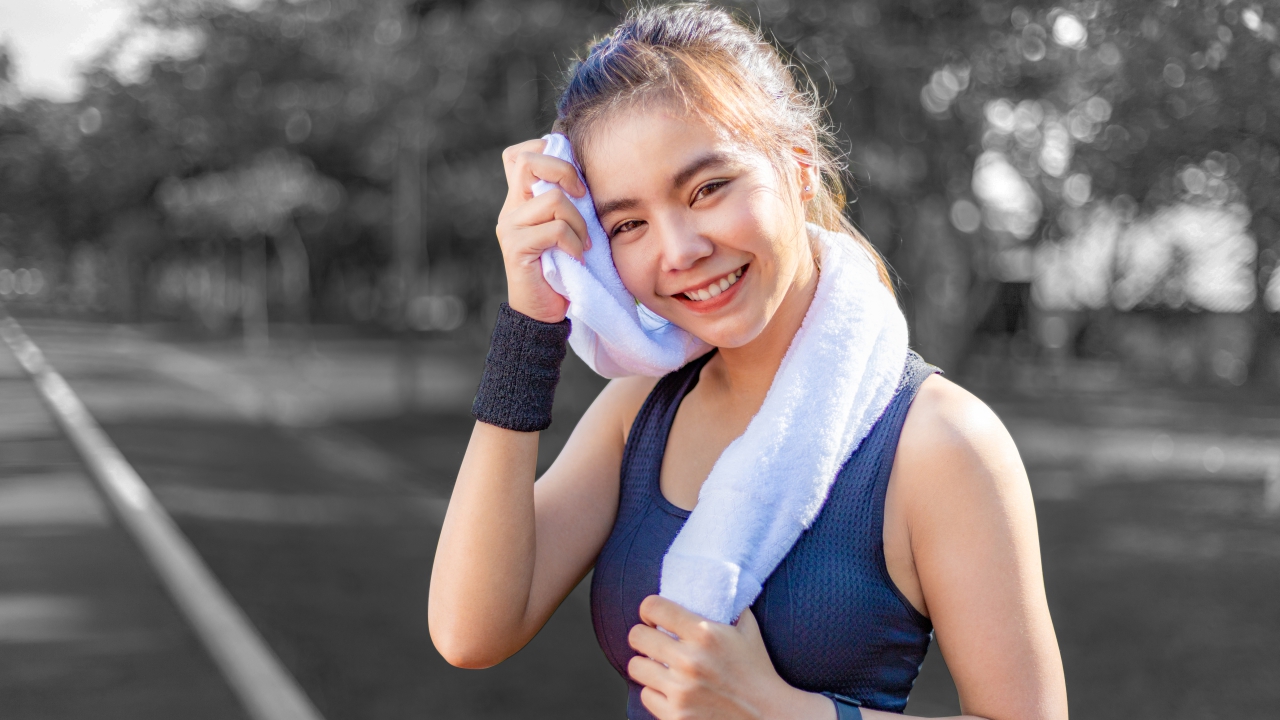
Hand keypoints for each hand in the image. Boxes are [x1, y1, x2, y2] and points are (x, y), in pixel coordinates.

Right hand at [495, 138, 591, 323]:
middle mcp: (510, 209)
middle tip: (582, 196)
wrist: (541, 314)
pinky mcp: (516, 248)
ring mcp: (510, 227)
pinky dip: (574, 243)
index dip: (546, 152)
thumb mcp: (564, 229)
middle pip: (529, 161)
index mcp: (520, 200)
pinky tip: (576, 257)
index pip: (519, 155)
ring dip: (579, 222)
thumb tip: (589, 176)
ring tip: (583, 244)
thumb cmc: (561, 271)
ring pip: (553, 199)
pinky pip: (555, 229)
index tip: (574, 179)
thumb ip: (567, 204)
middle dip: (565, 171)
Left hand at [627, 595, 834, 719]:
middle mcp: (689, 660)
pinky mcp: (676, 716)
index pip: (653, 607)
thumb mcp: (747, 630)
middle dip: (644, 635)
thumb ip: (729, 604)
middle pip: (637, 636)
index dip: (649, 609)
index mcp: (705, 633)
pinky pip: (645, 696)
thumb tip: (716, 580)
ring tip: (659, 665)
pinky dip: (655, 692)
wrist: (769, 716)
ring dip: (647, 664)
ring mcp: (681, 691)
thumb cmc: (758, 670)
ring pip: (636, 666)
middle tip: (653, 640)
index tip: (653, 616)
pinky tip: (669, 689)